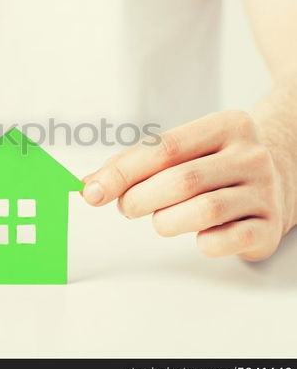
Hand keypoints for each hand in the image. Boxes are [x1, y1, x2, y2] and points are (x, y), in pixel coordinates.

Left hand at [82, 111, 287, 260]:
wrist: (281, 174)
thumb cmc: (215, 162)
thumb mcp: (184, 149)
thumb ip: (137, 163)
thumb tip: (90, 185)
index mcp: (225, 125)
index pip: (164, 148)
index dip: (122, 172)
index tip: (91, 191)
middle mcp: (250, 155)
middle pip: (181, 180)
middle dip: (140, 199)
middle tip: (129, 206)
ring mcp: (265, 191)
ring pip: (202, 211)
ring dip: (165, 221)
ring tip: (160, 219)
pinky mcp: (269, 226)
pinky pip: (223, 241)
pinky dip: (199, 242)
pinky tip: (197, 233)